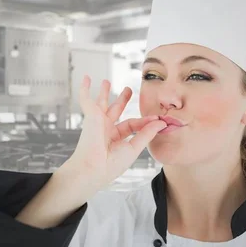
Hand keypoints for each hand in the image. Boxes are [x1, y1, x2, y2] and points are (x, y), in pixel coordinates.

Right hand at [64, 76, 165, 191]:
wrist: (94, 168)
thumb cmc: (111, 164)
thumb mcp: (134, 148)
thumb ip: (147, 134)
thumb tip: (161, 123)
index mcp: (116, 138)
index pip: (132, 125)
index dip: (145, 121)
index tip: (159, 119)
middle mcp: (106, 129)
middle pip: (116, 111)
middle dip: (122, 100)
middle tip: (128, 90)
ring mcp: (98, 122)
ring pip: (102, 103)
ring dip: (104, 92)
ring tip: (106, 81)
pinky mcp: (91, 115)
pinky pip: (86, 99)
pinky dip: (84, 89)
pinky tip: (85, 78)